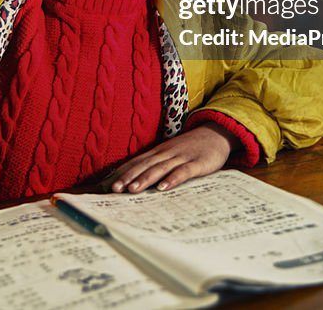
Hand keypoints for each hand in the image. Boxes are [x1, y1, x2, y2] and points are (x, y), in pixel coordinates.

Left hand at [109, 124, 234, 192]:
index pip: (136, 162)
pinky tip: (163, 188)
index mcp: (158, 152)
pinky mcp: (197, 163)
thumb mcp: (170, 153)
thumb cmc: (190, 148)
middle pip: (144, 165)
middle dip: (127, 177)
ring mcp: (181, 157)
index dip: (122, 172)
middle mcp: (166, 153)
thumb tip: (136, 178)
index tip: (106, 184)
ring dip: (145, 179)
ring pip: (159, 168)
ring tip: (132, 190)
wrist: (216, 133)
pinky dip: (172, 179)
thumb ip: (156, 164)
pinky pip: (183, 172)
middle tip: (113, 189)